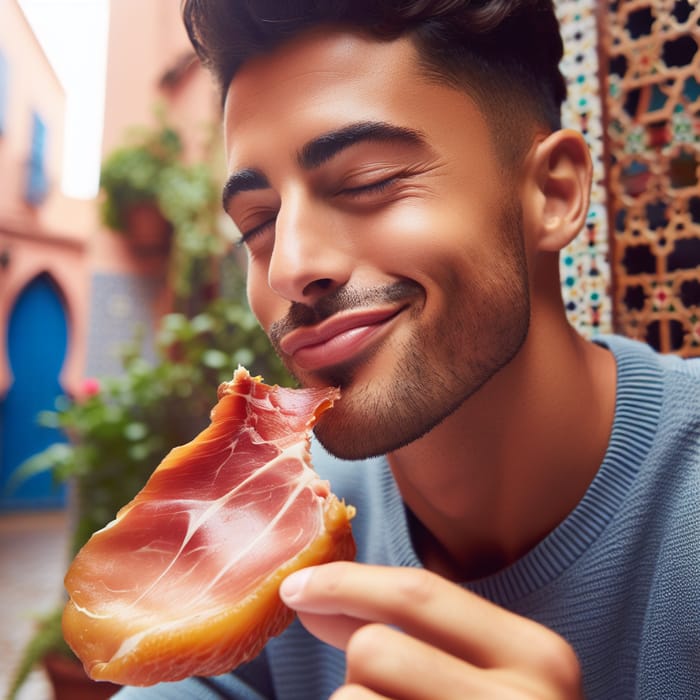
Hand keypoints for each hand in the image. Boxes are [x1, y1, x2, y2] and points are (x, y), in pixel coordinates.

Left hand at [280, 562, 582, 698]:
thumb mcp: (478, 673)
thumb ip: (404, 629)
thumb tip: (309, 593)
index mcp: (537, 654)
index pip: (419, 594)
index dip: (345, 582)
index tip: (296, 586)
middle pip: (374, 649)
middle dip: (358, 665)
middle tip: (389, 692)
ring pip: (351, 699)